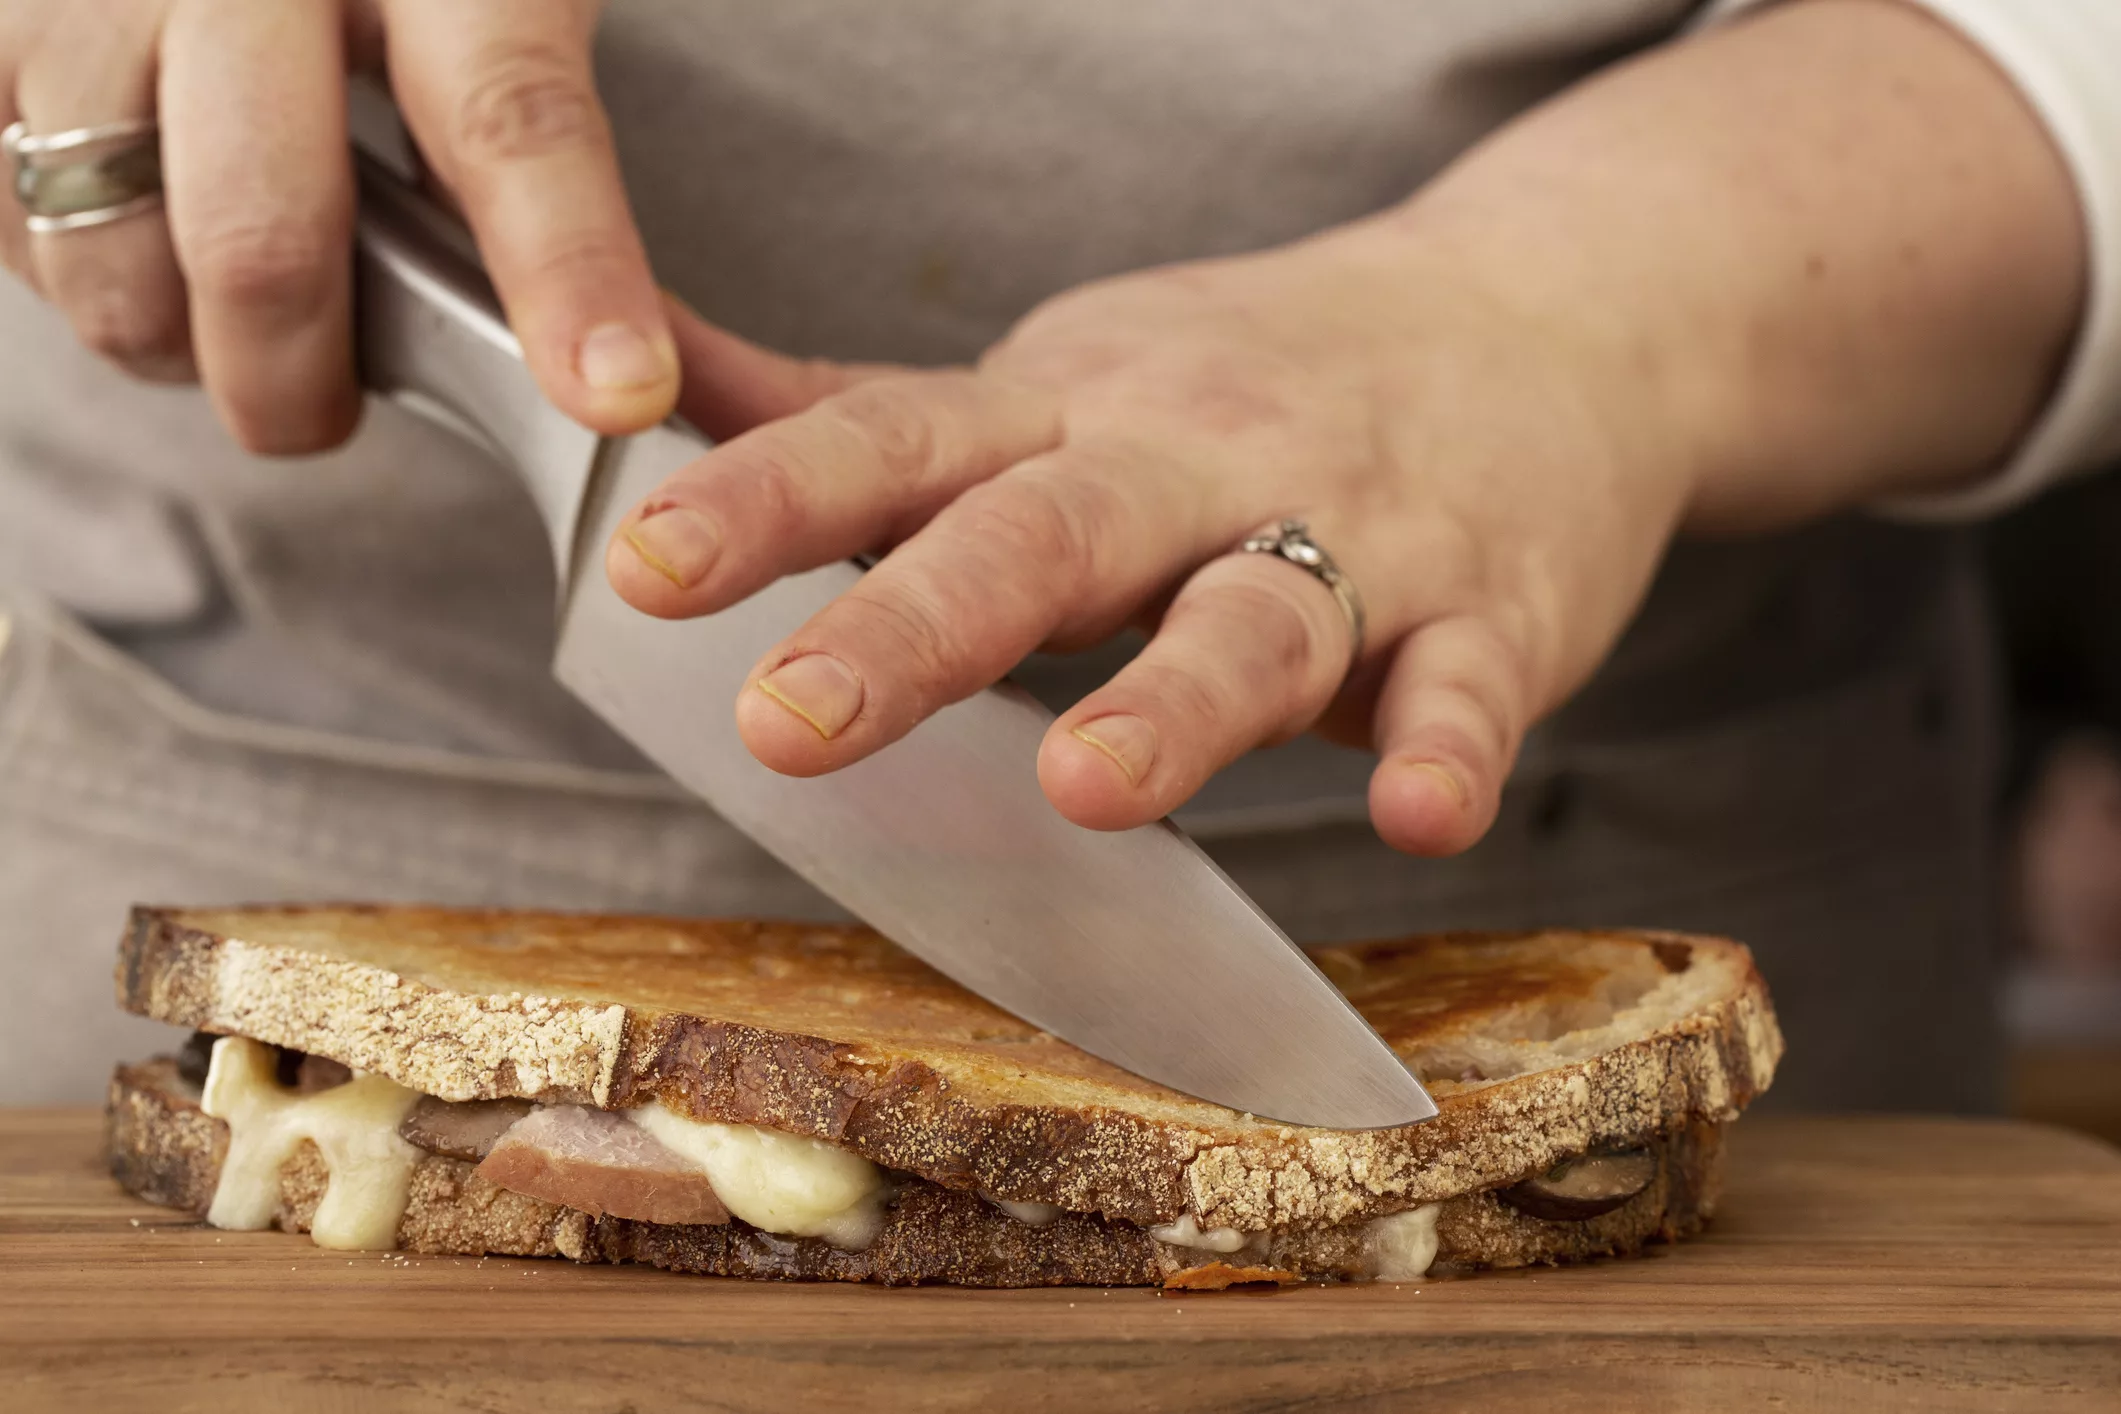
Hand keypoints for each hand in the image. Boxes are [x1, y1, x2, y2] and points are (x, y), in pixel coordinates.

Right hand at [0, 0, 673, 452]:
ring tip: (218, 290)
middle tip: (315, 408)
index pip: (513, 123)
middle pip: (264, 237)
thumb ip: (540, 181)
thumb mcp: (486, 16)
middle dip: (295, 382)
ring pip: (115, 267)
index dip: (566, 272)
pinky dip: (78, 276)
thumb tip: (642, 379)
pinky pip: (11, 233)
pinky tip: (131, 218)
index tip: (615, 396)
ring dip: (176, 343)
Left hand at [606, 0, 2082, 856]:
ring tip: (1085, 783)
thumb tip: (649, 387)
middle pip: (1048, 536)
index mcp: (1071, 412)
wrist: (1553, 316)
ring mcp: (1353, 534)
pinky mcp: (1489, 612)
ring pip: (1254, 619)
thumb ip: (866, 409)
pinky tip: (1419, 813)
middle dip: (917, 628)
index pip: (899, 445)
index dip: (771, 502)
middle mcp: (1197, 464)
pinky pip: (1464, 683)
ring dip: (1172, 701)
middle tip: (792, 717)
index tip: (644, 568)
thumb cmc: (1265, 374)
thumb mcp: (1060, 368)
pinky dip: (1444, 746)